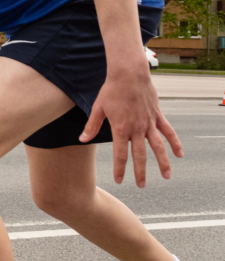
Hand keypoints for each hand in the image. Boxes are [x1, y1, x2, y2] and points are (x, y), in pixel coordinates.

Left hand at [80, 67, 182, 186]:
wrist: (129, 74)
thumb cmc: (111, 90)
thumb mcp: (98, 108)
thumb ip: (92, 126)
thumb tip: (82, 139)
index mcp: (120, 129)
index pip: (120, 154)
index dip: (120, 169)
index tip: (120, 180)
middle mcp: (137, 129)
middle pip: (140, 155)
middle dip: (140, 172)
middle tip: (141, 185)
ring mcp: (149, 123)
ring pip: (158, 147)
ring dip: (163, 163)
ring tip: (166, 177)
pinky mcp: (158, 116)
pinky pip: (169, 132)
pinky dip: (175, 143)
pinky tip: (180, 154)